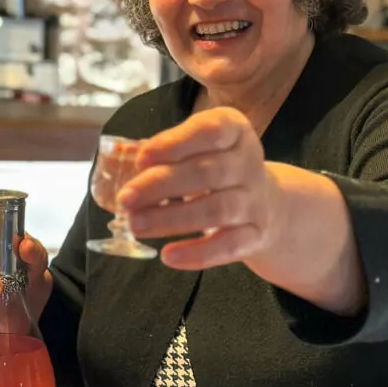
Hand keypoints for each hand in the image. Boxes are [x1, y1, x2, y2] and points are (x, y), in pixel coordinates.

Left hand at [117, 107, 279, 270]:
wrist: (266, 204)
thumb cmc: (216, 168)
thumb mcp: (198, 148)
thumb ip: (164, 151)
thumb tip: (121, 157)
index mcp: (235, 131)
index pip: (210, 131)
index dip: (175, 143)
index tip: (141, 158)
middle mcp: (249, 163)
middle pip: (207, 174)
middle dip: (161, 186)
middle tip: (125, 200)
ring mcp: (255, 201)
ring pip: (216, 211)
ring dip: (171, 219)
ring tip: (136, 226)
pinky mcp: (255, 235)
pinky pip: (229, 246)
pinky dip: (197, 253)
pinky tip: (167, 256)